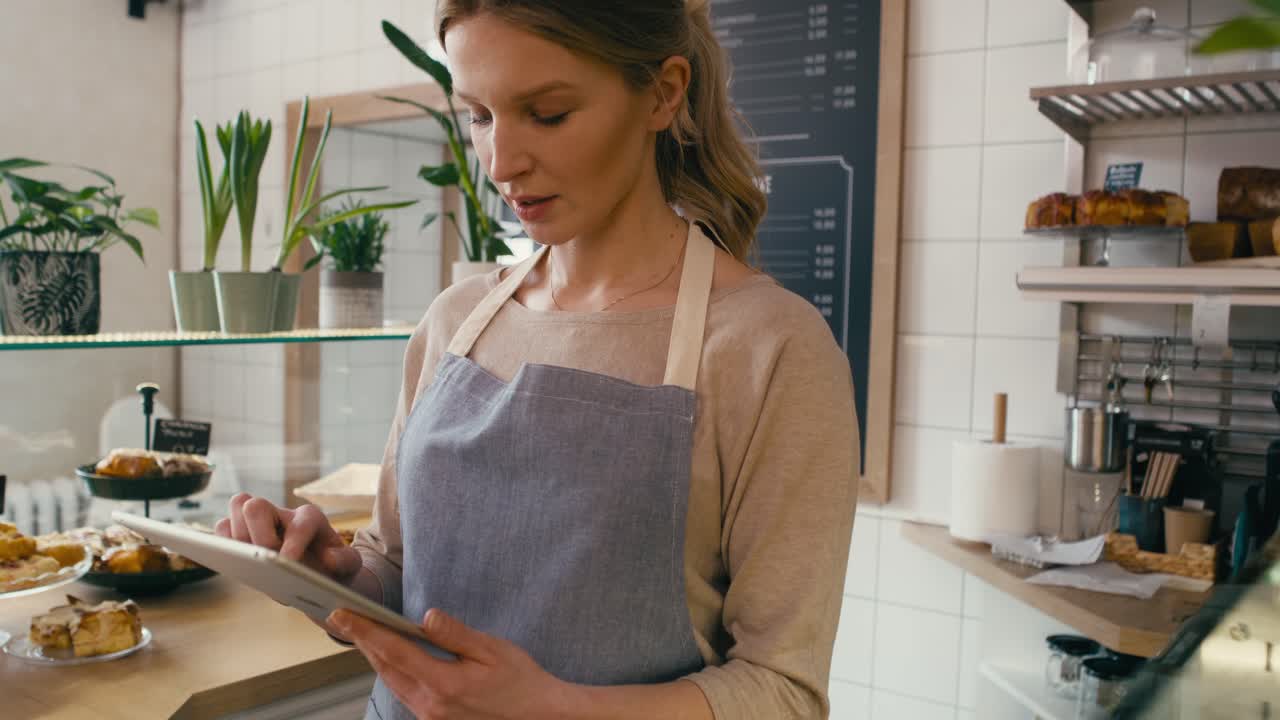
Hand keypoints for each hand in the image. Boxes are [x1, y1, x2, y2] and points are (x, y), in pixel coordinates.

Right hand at [214, 492, 361, 584]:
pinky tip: (232, 563)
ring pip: (237, 506)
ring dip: (237, 536)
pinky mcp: (241, 534)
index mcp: (310, 519)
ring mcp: (259, 522)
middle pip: (255, 505)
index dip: (293, 542)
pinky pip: (221, 528)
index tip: (287, 562)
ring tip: (247, 561)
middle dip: (257, 534)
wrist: (318, 573)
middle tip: (264, 559)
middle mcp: (282, 514)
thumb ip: (346, 562)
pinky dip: (221, 543)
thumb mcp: (350, 567)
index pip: (300, 524)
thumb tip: (327, 560)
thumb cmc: (333, 568)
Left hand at [329, 607, 576, 719]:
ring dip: (375, 656)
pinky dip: (393, 671)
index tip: (343, 614)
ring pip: (392, 682)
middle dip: (363, 641)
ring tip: (361, 632)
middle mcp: (430, 704)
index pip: (394, 651)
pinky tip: (391, 657)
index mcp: (444, 683)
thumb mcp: (492, 650)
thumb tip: (426, 616)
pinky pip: (404, 692)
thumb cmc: (520, 680)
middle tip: (343, 617)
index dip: (365, 630)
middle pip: (386, 668)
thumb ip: (456, 634)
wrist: (537, 715)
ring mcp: (431, 716)